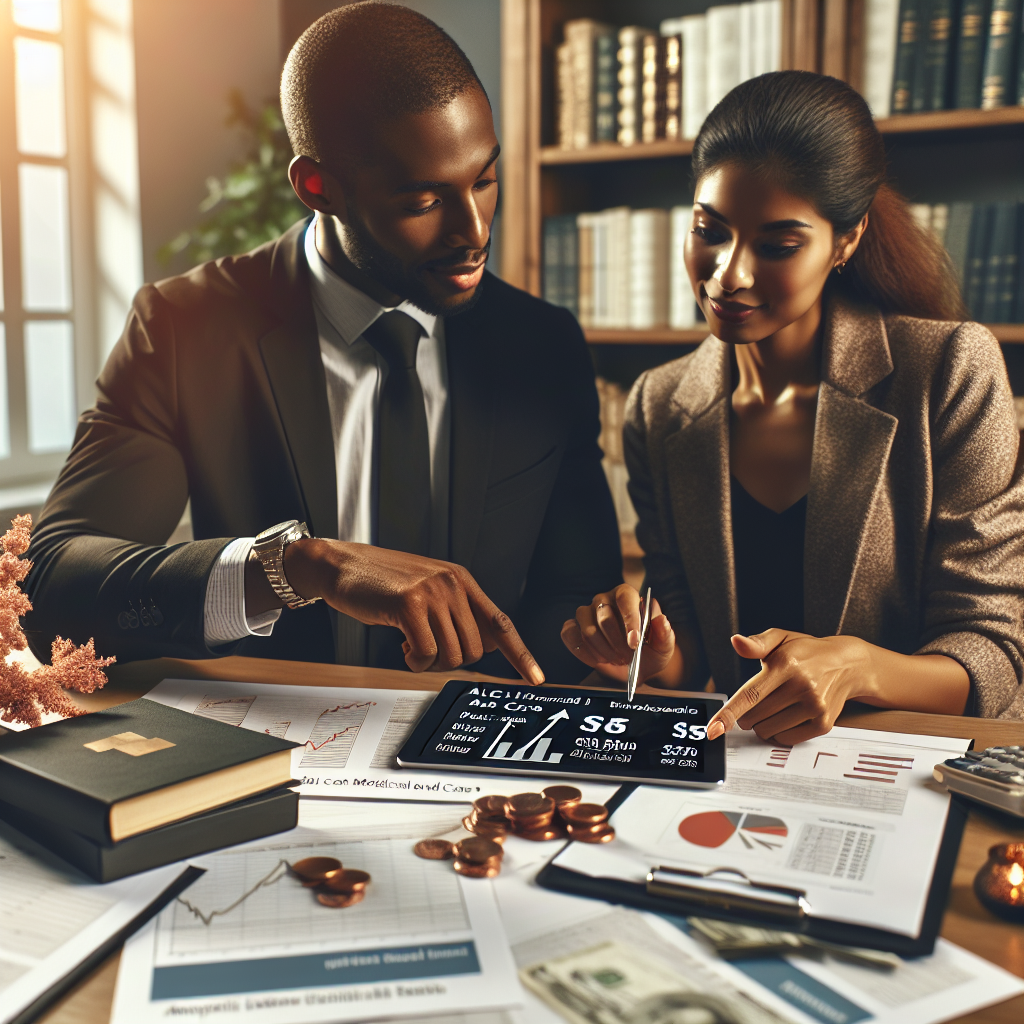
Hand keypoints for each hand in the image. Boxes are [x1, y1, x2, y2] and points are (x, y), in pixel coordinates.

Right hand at [254, 539, 543, 682]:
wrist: (342, 565)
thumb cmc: (382, 582)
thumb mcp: (428, 590)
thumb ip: (457, 612)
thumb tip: (487, 646)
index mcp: (462, 581)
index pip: (501, 622)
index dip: (521, 654)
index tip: (536, 679)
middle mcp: (453, 584)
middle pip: (475, 649)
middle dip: (451, 661)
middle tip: (426, 649)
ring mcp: (432, 593)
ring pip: (452, 654)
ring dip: (430, 662)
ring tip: (412, 644)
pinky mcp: (410, 604)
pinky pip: (426, 653)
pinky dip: (414, 660)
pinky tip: (403, 645)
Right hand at [560, 584, 675, 683]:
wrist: (633, 669)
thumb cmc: (649, 653)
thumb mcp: (664, 647)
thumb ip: (665, 633)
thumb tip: (660, 618)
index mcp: (627, 595)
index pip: (625, 597)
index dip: (630, 619)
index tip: (635, 643)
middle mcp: (604, 600)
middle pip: (604, 617)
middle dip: (617, 643)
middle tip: (628, 658)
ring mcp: (586, 613)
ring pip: (588, 630)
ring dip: (603, 651)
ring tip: (616, 659)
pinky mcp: (573, 627)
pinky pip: (569, 635)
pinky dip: (584, 653)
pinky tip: (598, 660)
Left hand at [706, 629, 873, 743]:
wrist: (847, 664)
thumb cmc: (806, 651)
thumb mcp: (781, 638)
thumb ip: (756, 643)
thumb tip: (736, 641)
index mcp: (786, 664)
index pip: (750, 694)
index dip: (728, 714)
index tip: (712, 729)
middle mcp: (801, 686)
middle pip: (755, 717)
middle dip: (747, 713)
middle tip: (760, 699)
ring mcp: (814, 707)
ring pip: (768, 730)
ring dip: (763, 723)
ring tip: (777, 704)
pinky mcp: (823, 723)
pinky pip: (786, 739)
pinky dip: (779, 731)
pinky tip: (788, 714)